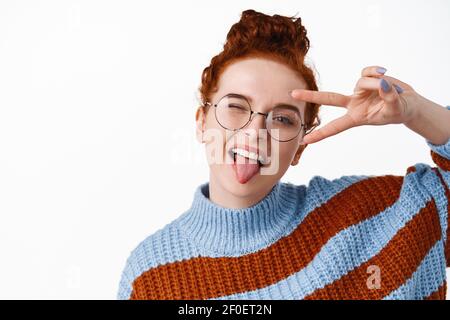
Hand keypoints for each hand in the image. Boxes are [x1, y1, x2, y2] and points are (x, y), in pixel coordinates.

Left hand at [291, 66, 417, 143]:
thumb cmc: (400, 112)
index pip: (335, 127)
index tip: (305, 140)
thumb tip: (381, 83)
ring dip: (378, 83)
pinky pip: (367, 71)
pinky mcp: (366, 79)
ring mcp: (358, 91)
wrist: (409, 103)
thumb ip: (389, 97)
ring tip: (391, 89)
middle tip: (292, 94)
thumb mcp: (396, 109)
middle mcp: (353, 104)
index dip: (321, 134)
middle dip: (311, 96)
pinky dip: (377, 71)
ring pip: (362, 81)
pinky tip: (386, 74)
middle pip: (328, 99)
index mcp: (356, 118)